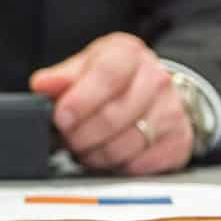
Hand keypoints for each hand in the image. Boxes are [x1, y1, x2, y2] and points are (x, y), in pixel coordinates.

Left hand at [29, 32, 191, 174]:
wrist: (156, 90)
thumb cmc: (115, 76)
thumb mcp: (86, 65)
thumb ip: (62, 77)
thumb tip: (41, 85)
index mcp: (129, 53)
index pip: (106, 76)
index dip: (80, 101)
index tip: (60, 118)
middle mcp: (156, 79)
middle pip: (114, 116)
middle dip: (81, 134)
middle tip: (66, 138)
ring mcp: (172, 111)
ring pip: (126, 145)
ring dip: (96, 154)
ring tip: (83, 148)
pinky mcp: (179, 142)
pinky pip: (142, 165)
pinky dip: (117, 166)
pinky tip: (107, 156)